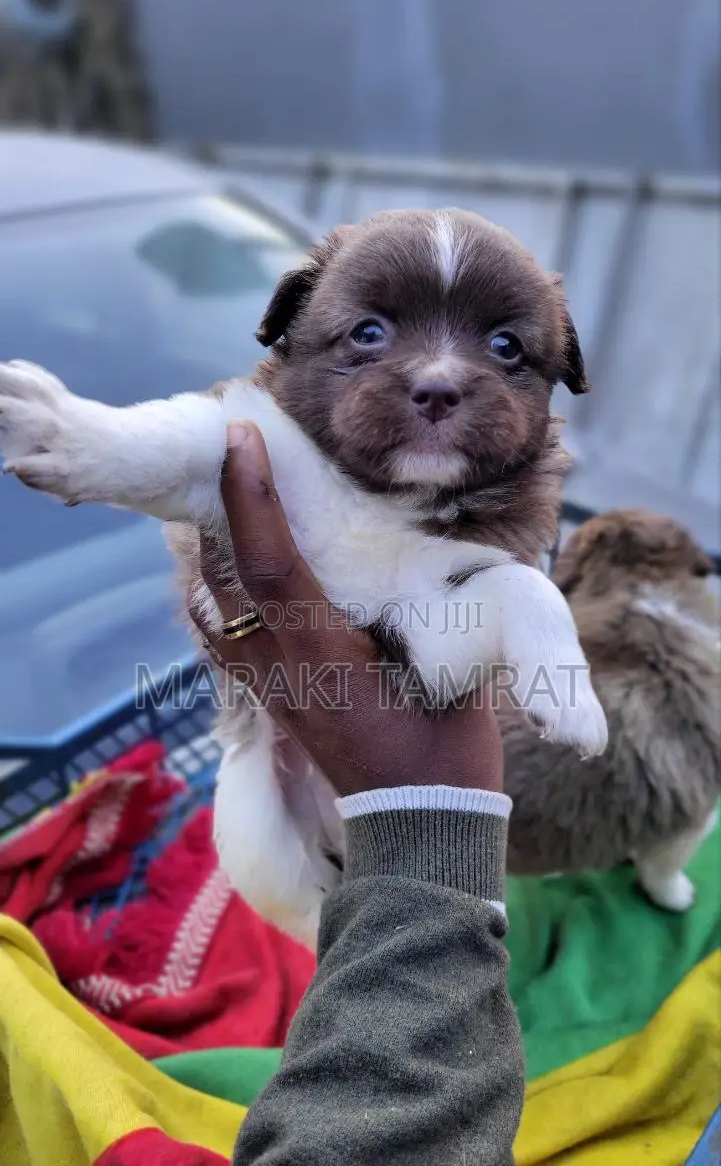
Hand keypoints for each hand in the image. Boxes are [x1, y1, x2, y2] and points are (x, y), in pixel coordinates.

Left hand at [191, 422, 502, 796]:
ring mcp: (267, 686)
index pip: (270, 563)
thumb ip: (431, 609)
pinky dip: (218, 588)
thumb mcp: (450, 669)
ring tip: (230, 493)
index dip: (252, 497)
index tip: (241, 436)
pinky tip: (231, 566)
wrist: (419, 827)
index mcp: (323, 654)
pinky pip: (222, 633)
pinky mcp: (270, 699)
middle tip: (227, 444)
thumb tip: (429, 547)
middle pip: (224, 574)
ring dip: (215, 545)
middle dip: (219, 505)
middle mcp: (279, 666)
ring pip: (213, 602)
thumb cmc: (445, 748)